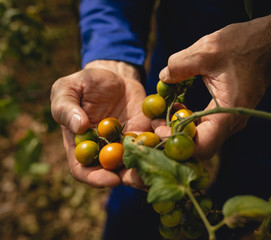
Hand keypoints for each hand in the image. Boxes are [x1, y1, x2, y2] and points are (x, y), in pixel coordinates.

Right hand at [50, 60, 150, 188]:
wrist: (113, 76)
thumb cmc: (85, 84)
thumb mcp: (67, 90)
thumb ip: (66, 107)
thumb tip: (79, 126)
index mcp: (81, 146)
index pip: (84, 171)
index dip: (96, 178)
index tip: (110, 179)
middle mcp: (104, 152)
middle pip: (114, 173)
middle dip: (129, 178)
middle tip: (141, 179)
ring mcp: (126, 145)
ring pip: (137, 163)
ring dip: (149, 167)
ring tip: (160, 166)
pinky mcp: (144, 135)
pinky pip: (153, 144)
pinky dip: (162, 146)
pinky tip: (171, 142)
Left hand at [155, 13, 270, 159]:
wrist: (269, 42)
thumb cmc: (242, 45)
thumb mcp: (206, 51)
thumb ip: (179, 66)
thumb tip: (162, 78)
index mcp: (228, 112)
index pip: (202, 146)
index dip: (176, 143)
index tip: (158, 129)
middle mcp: (232, 122)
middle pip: (200, 146)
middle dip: (174, 137)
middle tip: (156, 120)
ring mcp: (232, 120)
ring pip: (203, 138)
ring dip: (181, 129)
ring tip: (164, 110)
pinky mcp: (229, 114)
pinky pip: (207, 126)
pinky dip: (190, 121)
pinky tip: (179, 105)